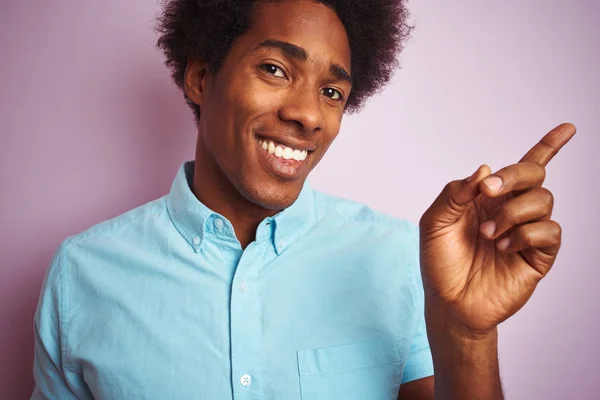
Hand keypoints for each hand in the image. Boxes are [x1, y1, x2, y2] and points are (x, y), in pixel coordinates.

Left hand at [419, 123, 575, 334]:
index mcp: (488, 199)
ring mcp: (526, 232)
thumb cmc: (440, 262)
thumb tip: (485, 168)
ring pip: (543, 200)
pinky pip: (549, 231)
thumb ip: (454, 193)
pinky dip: (525, 234)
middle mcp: (510, 210)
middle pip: (534, 174)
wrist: (448, 302)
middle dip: (513, 176)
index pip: (522, 168)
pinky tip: (504, 246)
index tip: (568, 128)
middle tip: (487, 192)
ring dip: (512, 212)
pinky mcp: (538, 256)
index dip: (548, 146)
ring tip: (488, 235)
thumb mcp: (434, 223)